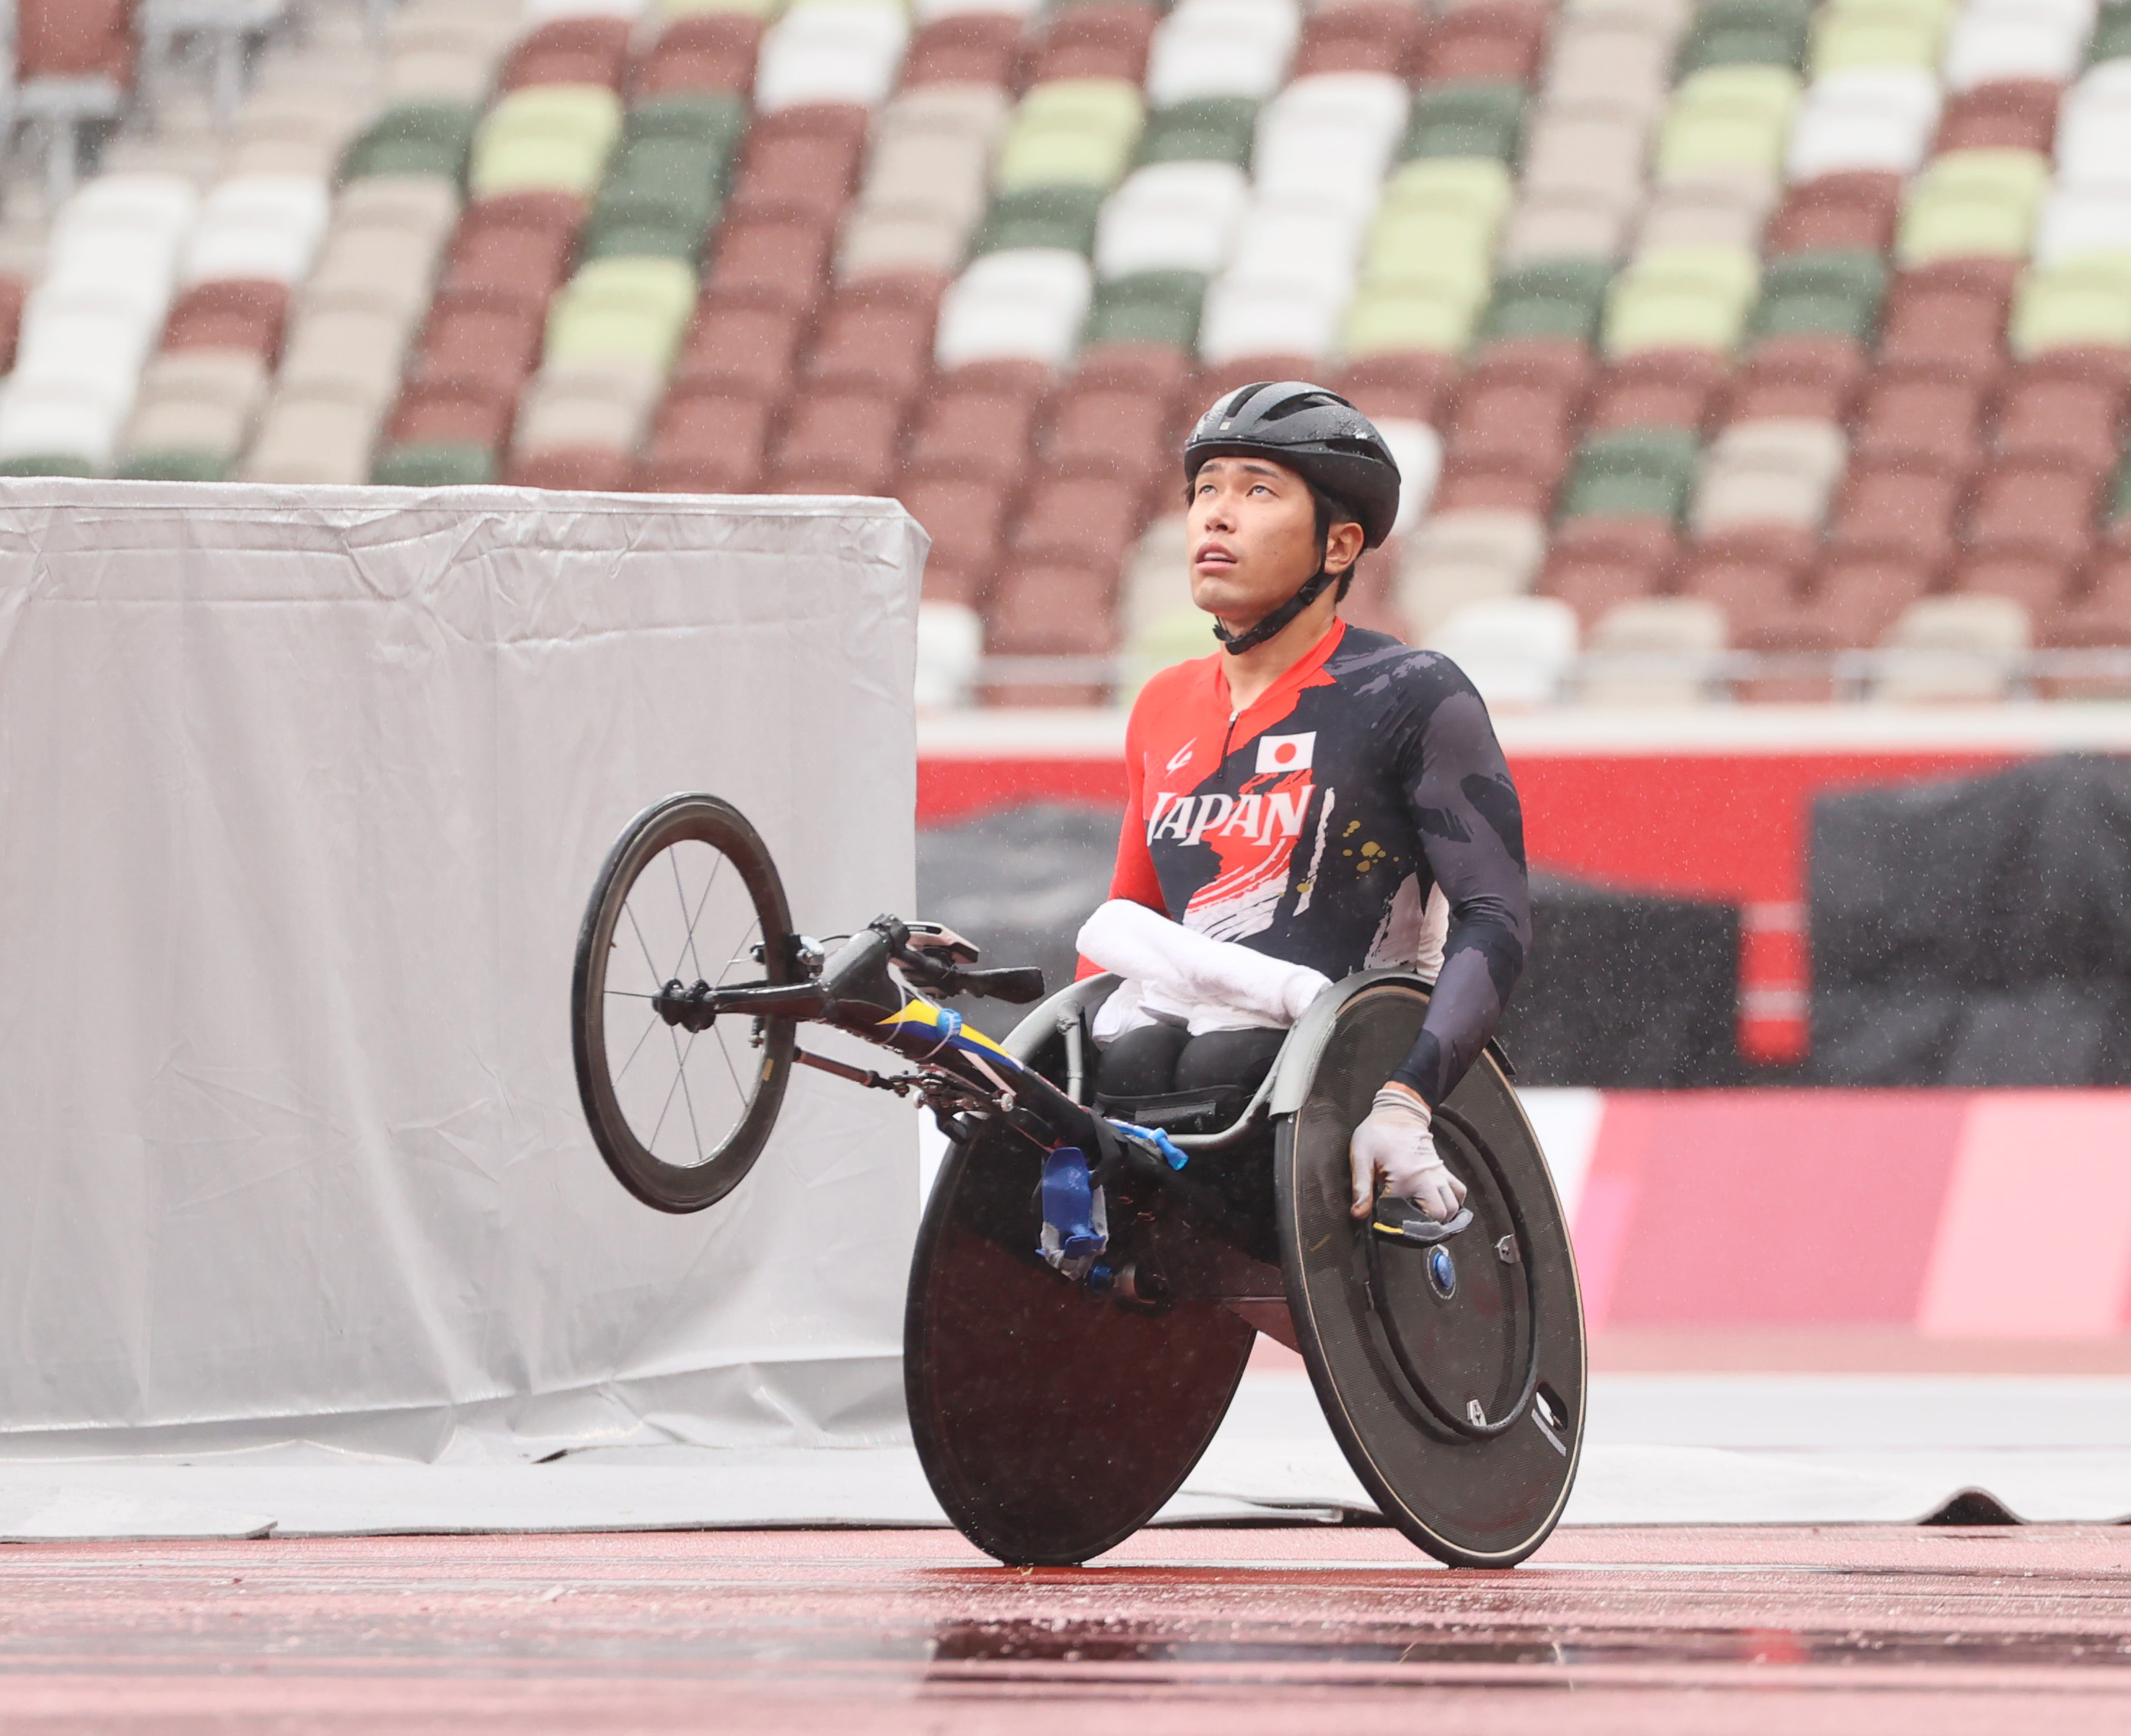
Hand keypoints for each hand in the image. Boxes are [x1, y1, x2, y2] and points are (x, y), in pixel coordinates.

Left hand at [1348, 1085, 1466, 1221]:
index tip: (1382, 1218)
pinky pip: (1459, 1191)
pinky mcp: (1443, 1170)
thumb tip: (1358, 1213)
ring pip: (1454, 1207)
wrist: (1398, 1112)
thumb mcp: (1361, 1156)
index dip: (1392, 1221)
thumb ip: (1360, 1187)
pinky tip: (1439, 1205)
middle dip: (1426, 1225)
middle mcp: (1428, 1178)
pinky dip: (1454, 1202)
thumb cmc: (1378, 1132)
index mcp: (1406, 1177)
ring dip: (1443, 1217)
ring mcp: (1439, 1174)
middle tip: (1407, 1225)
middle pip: (1440, 1215)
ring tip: (1423, 1220)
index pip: (1404, 1214)